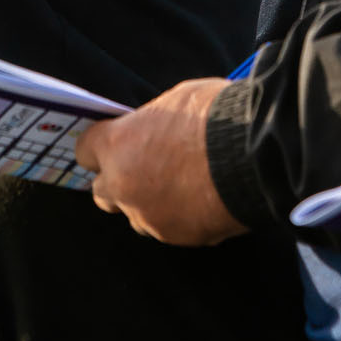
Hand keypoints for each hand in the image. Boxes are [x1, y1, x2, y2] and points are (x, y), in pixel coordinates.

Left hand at [77, 78, 247, 245]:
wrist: (255, 155)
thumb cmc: (216, 118)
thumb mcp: (175, 103)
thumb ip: (150, 125)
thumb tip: (149, 132)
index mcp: (117, 146)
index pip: (85, 151)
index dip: (100, 147)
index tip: (113, 144)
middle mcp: (123, 186)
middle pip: (102, 193)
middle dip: (119, 182)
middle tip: (144, 168)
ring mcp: (149, 217)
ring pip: (137, 215)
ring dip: (151, 203)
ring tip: (183, 185)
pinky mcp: (178, 237)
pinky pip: (170, 228)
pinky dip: (181, 217)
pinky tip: (205, 199)